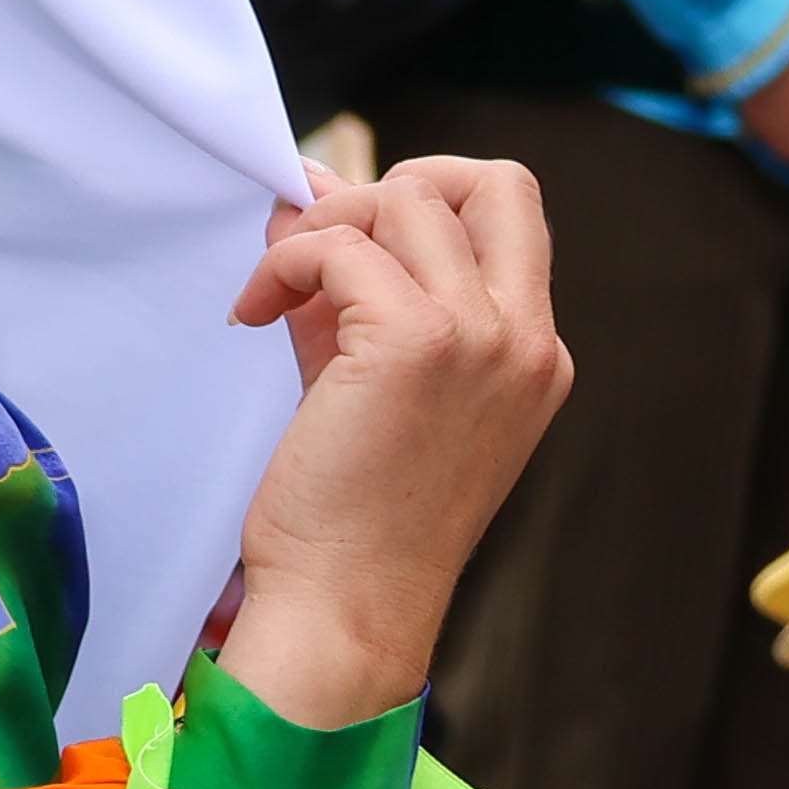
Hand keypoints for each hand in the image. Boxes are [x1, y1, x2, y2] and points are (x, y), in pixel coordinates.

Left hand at [211, 157, 567, 727]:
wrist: (346, 609)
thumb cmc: (355, 517)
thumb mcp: (377, 386)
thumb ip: (358, 290)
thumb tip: (308, 192)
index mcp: (536, 353)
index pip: (510, 215)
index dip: (425, 206)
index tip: (352, 246)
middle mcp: (527, 338)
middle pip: (491, 179)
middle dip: (396, 184)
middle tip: (323, 248)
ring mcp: (481, 336)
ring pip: (404, 199)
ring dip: (323, 230)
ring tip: (274, 293)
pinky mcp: (416, 343)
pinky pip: (338, 247)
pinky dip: (284, 267)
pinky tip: (252, 315)